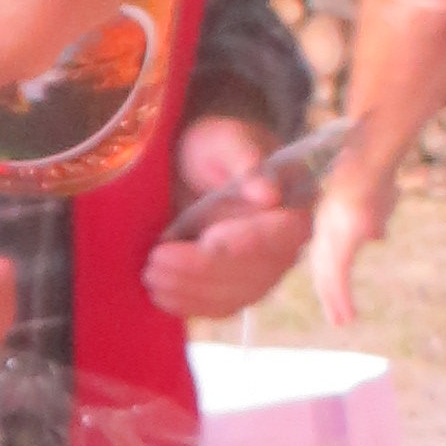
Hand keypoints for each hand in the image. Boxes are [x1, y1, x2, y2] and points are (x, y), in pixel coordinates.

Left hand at [142, 116, 312, 320]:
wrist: (199, 167)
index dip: (246, 241)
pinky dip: (190, 305)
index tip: (207, 242)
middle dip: (201, 269)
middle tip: (155, 259)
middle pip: (253, 272)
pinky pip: (221, 306)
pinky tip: (161, 296)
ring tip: (149, 275)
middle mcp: (286, 244)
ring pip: (234, 295)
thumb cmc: (215, 146)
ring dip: (189, 291)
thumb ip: (243, 159)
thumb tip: (268, 194)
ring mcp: (265, 270)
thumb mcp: (223, 139)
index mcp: (295, 202)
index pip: (279, 233)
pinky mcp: (240, 286)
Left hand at [311, 170, 392, 329]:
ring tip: (341, 321)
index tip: (331, 290)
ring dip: (335, 300)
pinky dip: (340, 297)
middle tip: (337, 317)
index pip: (325, 252)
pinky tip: (345, 314)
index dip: (327, 273)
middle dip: (329, 291)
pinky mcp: (340, 239)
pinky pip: (338, 275)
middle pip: (323, 265)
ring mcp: (333, 232)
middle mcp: (329, 226)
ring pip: (328, 274)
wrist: (371, 157)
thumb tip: (377, 237)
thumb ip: (373, 220)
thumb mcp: (376, 198)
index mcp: (333, 218)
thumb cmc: (376, 166)